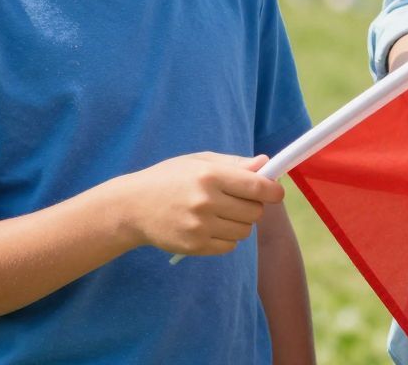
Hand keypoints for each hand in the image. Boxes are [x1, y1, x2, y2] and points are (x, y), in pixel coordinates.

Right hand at [116, 153, 283, 257]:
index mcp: (210, 175)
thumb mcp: (199, 162)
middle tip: (240, 201)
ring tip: (222, 214)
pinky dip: (226, 238)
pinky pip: (229, 246)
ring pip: (244, 231)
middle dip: (254, 206)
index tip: (276, 192)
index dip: (273, 191)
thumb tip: (266, 163)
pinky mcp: (194, 246)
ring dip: (240, 223)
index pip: (257, 186)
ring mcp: (199, 226)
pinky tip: (210, 227)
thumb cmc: (169, 178)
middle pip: (255, 212)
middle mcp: (206, 201)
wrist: (132, 206)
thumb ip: (234, 164)